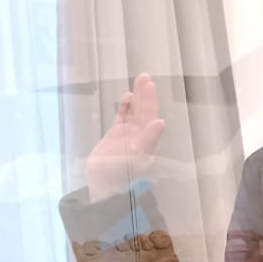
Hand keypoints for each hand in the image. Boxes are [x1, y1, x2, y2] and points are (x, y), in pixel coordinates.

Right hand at [86, 74, 164, 202]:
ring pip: (134, 112)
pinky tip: (128, 96)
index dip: (151, 102)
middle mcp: (140, 137)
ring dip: (137, 98)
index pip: (151, 118)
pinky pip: (123, 117)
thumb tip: (161, 123)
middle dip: (145, 95)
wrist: (101, 184)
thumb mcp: (135, 156)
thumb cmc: (120, 174)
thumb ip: (148, 139)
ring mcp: (128, 135)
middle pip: (144, 112)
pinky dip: (126, 107)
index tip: (150, 86)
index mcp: (147, 142)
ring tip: (140, 80)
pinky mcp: (116, 136)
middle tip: (145, 77)